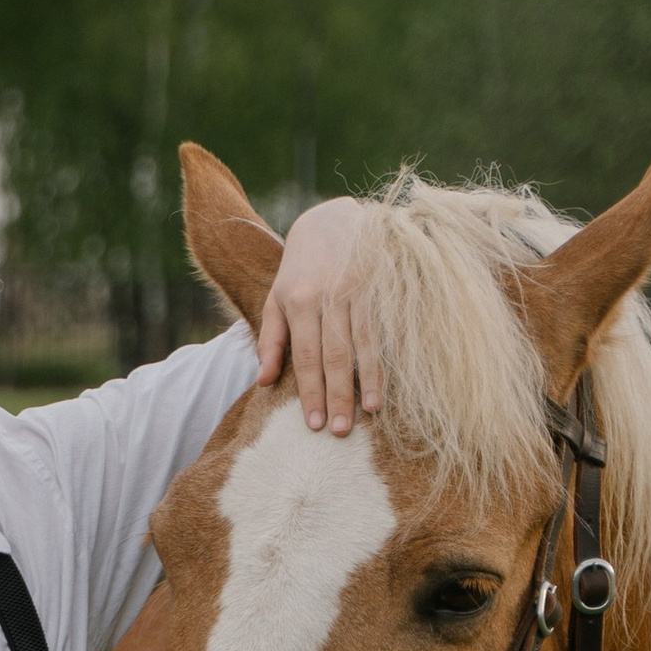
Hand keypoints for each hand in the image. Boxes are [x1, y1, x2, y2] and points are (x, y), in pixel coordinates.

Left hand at [257, 195, 382, 435]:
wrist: (333, 218)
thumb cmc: (300, 267)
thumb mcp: (276, 297)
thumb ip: (270, 339)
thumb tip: (263, 381)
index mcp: (298, 301)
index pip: (305, 356)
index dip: (309, 392)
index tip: (311, 425)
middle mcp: (328, 297)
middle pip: (334, 355)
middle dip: (336, 396)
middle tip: (339, 432)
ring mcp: (357, 291)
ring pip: (362, 344)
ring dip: (366, 382)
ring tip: (368, 414)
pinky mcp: (380, 286)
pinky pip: (383, 329)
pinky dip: (385, 359)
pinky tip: (387, 386)